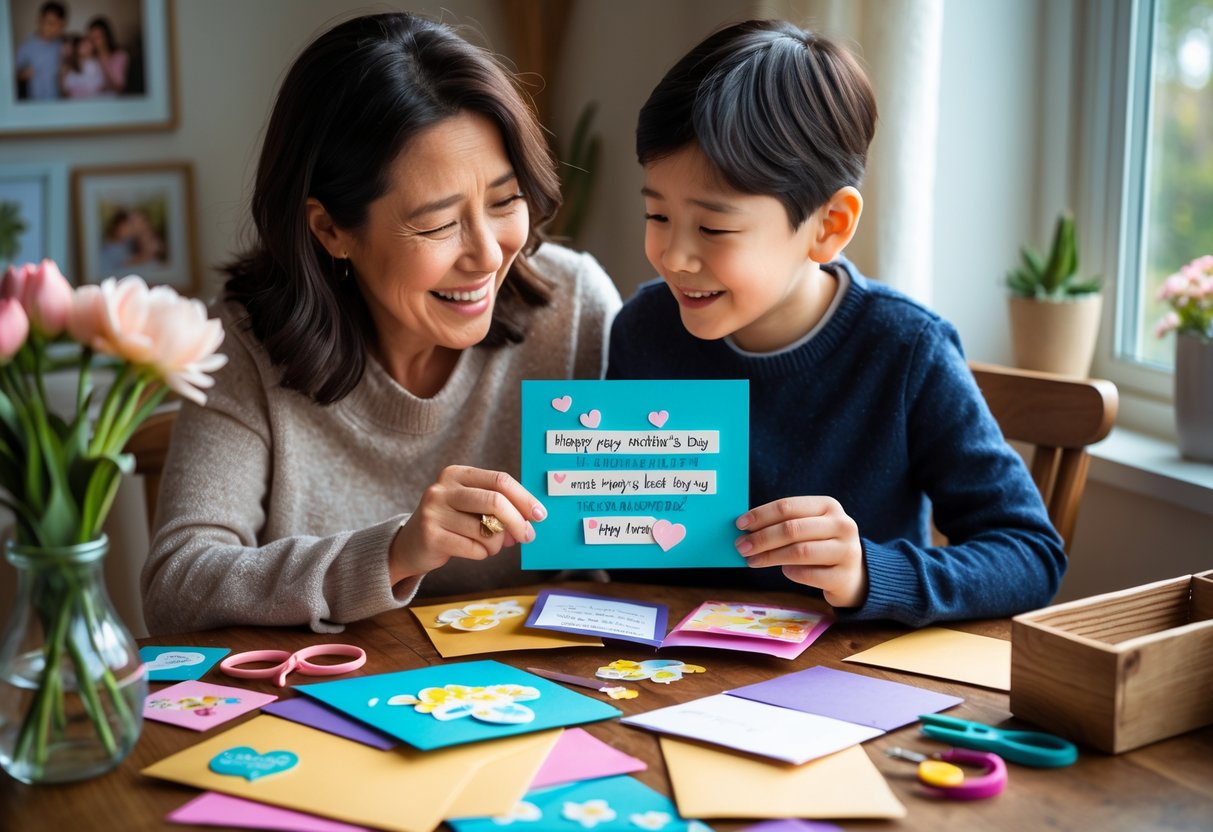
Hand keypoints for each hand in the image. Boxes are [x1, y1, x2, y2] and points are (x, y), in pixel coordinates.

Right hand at [389, 465, 545, 582]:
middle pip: (495, 501)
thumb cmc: (452, 523)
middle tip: (528, 537)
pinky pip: (474, 548)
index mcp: (457, 474)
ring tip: (489, 545)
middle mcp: (443, 488)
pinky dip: (482, 553)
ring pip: (486, 530)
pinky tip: (473, 550)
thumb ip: (499, 507)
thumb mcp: (472, 506)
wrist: (411, 545)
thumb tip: (532, 519)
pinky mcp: (431, 535)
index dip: (524, 498)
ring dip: (497, 543)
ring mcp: (434, 511)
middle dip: (518, 522)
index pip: (500, 480)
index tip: (540, 515)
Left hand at [734, 496, 866, 607]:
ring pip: (799, 552)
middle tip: (741, 546)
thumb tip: (746, 529)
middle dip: (761, 538)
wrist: (855, 574)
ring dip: (770, 557)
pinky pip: (808, 575)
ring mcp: (846, 551)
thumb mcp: (811, 526)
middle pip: (792, 529)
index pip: (788, 506)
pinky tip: (784, 570)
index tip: (740, 525)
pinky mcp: (843, 576)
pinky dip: (791, 572)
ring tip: (752, 560)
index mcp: (829, 506)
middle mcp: (842, 525)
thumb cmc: (822, 545)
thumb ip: (786, 522)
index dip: (761, 515)